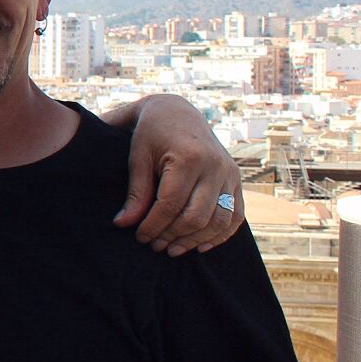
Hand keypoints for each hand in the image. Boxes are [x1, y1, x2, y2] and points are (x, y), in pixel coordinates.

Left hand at [113, 94, 244, 255]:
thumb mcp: (138, 157)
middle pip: (197, 216)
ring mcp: (230, 173)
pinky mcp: (236, 180)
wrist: (178, 112)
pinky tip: (200, 246)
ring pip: (218, 220)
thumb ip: (135, 193)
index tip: (140, 237)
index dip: (154, 225)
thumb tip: (123, 224)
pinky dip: (220, 234)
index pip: (172, 204)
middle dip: (173, 236)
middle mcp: (215, 166)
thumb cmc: (151, 133)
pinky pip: (235, 215)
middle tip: (154, 246)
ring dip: (195, 240)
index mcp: (189, 157)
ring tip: (173, 249)